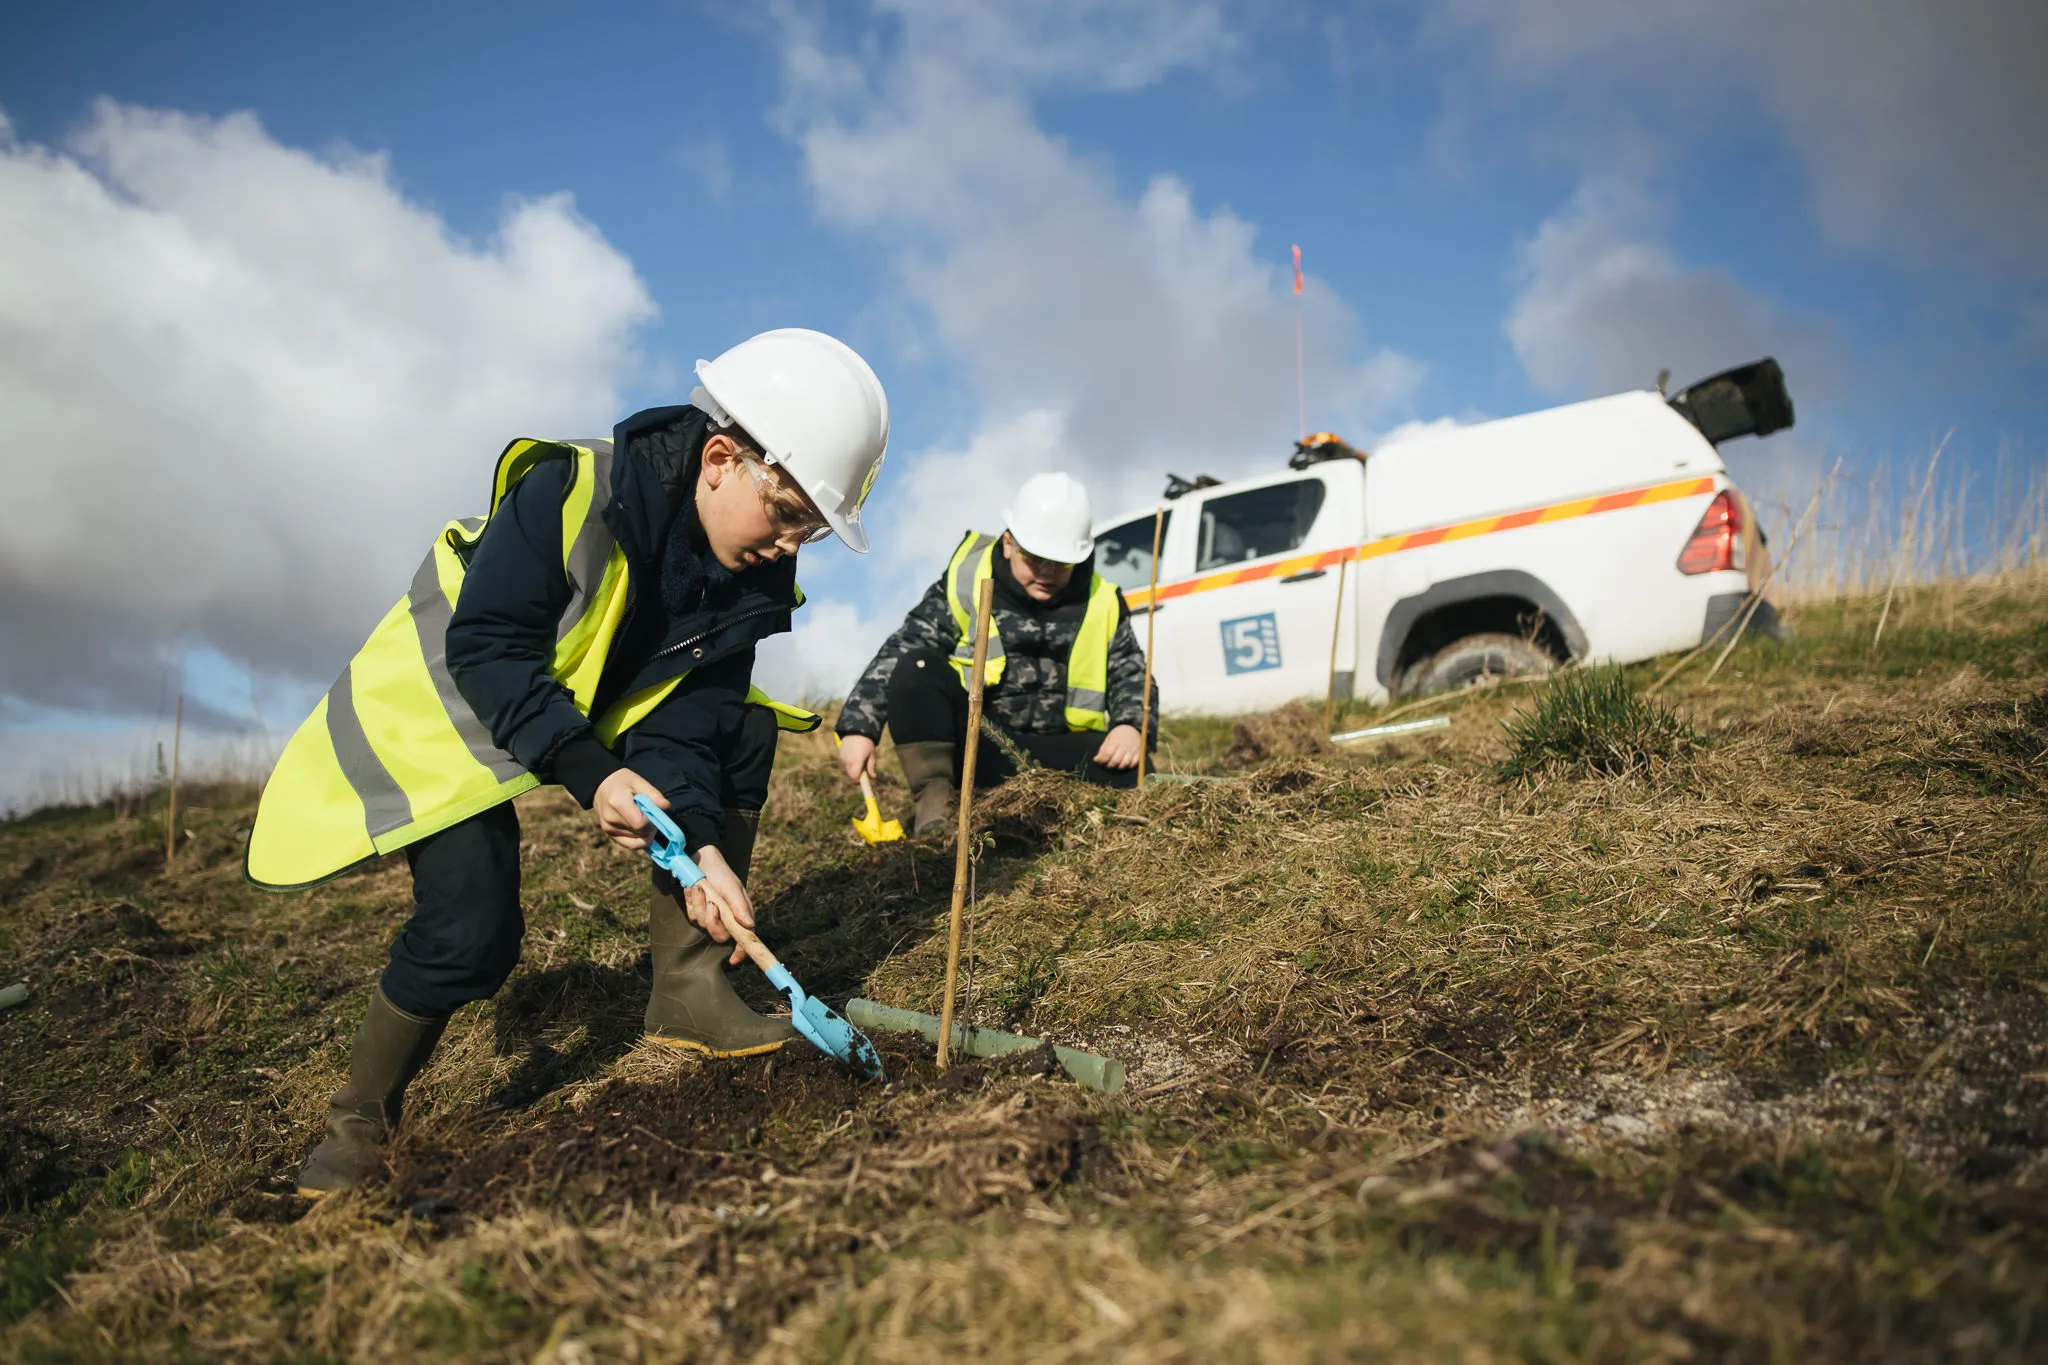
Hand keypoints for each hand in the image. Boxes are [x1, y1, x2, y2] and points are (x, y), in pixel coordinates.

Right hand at [593, 768, 668, 848]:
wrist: (601, 785)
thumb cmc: (622, 781)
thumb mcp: (638, 781)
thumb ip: (652, 794)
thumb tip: (666, 806)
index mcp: (618, 804)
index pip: (641, 824)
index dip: (652, 821)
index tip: (655, 812)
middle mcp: (611, 819)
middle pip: (639, 833)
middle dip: (650, 827)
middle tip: (651, 815)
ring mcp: (608, 828)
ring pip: (637, 840)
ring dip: (645, 832)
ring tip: (642, 818)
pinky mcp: (609, 834)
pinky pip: (630, 845)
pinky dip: (639, 840)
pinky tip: (642, 831)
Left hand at [682, 845, 754, 965]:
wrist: (699, 858)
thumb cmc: (720, 872)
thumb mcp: (731, 887)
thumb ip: (739, 906)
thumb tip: (749, 926)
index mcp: (740, 913)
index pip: (744, 938)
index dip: (741, 951)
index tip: (734, 960)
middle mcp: (727, 917)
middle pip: (720, 935)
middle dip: (712, 921)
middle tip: (711, 903)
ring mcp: (711, 915)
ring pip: (703, 924)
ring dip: (699, 905)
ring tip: (700, 887)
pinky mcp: (697, 910)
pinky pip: (692, 915)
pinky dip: (691, 901)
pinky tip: (692, 888)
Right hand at [838, 733, 877, 783]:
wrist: (857, 730)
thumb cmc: (867, 743)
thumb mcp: (872, 754)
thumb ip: (871, 767)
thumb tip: (873, 777)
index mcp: (857, 761)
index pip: (855, 777)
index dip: (859, 778)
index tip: (864, 776)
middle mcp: (848, 761)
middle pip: (851, 774)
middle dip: (856, 773)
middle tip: (863, 766)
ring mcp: (843, 757)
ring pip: (847, 768)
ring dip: (852, 766)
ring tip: (859, 756)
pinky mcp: (840, 753)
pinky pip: (845, 762)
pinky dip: (849, 761)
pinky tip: (854, 752)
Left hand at [1094, 724, 1142, 770]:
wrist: (1133, 728)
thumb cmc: (1118, 734)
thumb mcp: (1109, 738)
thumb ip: (1102, 749)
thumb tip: (1096, 760)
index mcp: (1116, 740)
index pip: (1108, 753)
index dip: (1102, 759)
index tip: (1099, 761)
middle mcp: (1125, 745)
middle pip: (1116, 760)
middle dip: (1109, 765)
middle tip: (1106, 764)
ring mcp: (1133, 749)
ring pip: (1125, 763)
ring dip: (1118, 767)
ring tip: (1115, 765)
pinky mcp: (1139, 752)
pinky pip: (1134, 763)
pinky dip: (1128, 766)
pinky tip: (1124, 763)